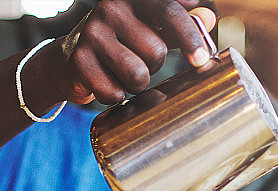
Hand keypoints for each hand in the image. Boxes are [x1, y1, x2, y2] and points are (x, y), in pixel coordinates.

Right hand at [56, 0, 216, 104]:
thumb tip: (209, 17)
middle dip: (154, 66)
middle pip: (156, 51)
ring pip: (138, 75)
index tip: (201, 58)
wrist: (67, 60)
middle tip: (139, 61)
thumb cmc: (119, 43)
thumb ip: (180, 25)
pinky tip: (105, 83)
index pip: (170, 11)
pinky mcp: (79, 62)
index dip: (190, 36)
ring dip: (136, 84)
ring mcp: (92, 34)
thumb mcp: (150, 27)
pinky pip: (115, 93)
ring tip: (122, 73)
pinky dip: (115, 96)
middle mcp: (110, 8)